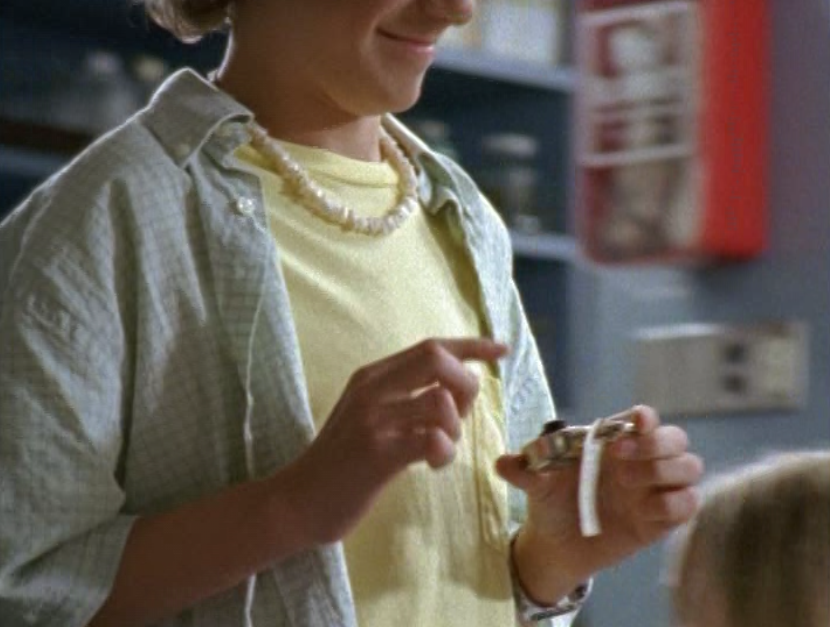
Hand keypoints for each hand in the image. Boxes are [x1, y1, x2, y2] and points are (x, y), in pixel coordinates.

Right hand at [281, 337, 508, 546]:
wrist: (298, 499)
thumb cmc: (341, 460)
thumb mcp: (368, 414)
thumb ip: (403, 395)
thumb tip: (457, 385)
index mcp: (372, 375)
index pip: (431, 346)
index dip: (471, 346)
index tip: (500, 350)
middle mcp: (372, 388)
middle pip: (438, 359)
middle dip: (467, 385)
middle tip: (460, 418)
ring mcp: (373, 418)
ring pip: (440, 401)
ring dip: (455, 427)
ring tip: (442, 446)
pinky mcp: (377, 452)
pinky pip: (433, 440)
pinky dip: (445, 452)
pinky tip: (432, 465)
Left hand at [496, 405, 703, 603]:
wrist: (556, 545)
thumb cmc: (550, 500)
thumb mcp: (535, 482)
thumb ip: (524, 469)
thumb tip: (502, 463)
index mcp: (614, 440)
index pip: (643, 418)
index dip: (645, 417)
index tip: (636, 421)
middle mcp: (640, 460)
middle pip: (676, 438)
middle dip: (657, 444)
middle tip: (620, 457)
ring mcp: (655, 489)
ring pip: (690, 467)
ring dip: (664, 471)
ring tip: (626, 484)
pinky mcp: (662, 520)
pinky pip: (688, 505)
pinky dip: (672, 504)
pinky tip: (643, 511)